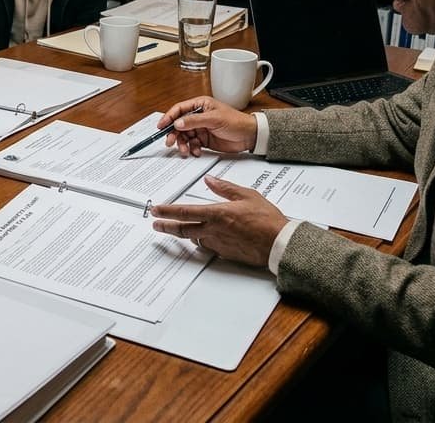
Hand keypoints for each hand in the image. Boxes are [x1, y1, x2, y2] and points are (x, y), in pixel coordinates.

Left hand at [150, 176, 287, 267]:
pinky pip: (208, 247)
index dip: (167, 212)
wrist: (278, 243)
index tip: (156, 210)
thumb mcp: (246, 195)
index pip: (184, 212)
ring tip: (178, 230)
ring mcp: (218, 244)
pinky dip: (202, 241)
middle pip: (182, 230)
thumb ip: (225, 188)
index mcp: (217, 214)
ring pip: (194, 239)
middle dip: (166, 227)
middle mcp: (214, 230)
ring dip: (185, 235)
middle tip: (156, 225)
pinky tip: (203, 238)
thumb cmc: (267, 220)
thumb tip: (210, 180)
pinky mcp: (225, 253)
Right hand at [157, 96, 257, 155]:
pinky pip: (192, 144)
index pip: (179, 109)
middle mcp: (199, 116)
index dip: (169, 117)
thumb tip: (178, 123)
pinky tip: (196, 151)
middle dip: (174, 134)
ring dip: (183, 144)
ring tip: (185, 150)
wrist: (249, 136)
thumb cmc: (236, 122)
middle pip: (179, 124)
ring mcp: (201, 128)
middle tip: (170, 142)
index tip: (161, 126)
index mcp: (200, 105)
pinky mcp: (204, 139)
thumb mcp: (214, 119)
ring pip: (184, 136)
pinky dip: (192, 149)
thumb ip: (194, 121)